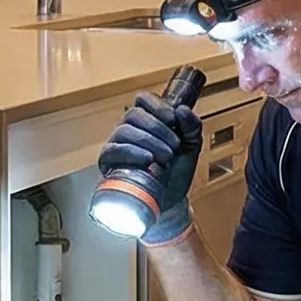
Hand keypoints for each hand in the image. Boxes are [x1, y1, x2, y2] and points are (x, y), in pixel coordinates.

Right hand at [95, 91, 200, 242]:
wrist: (171, 201)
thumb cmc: (177, 172)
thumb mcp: (191, 146)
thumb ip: (191, 126)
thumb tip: (182, 109)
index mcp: (148, 120)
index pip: (143, 99)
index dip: (158, 106)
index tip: (173, 119)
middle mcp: (129, 129)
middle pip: (134, 114)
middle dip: (158, 128)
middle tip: (174, 146)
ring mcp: (116, 144)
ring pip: (124, 130)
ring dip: (149, 141)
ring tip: (165, 158)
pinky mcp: (108, 162)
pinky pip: (113, 149)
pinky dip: (131, 152)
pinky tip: (147, 159)